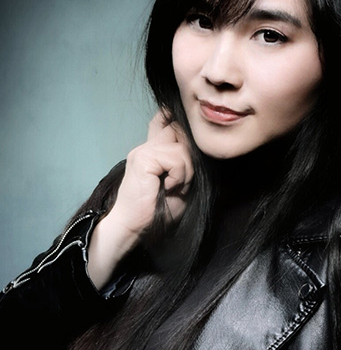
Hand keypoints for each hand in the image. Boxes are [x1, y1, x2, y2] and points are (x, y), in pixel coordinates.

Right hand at [87, 111, 193, 288]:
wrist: (133, 228)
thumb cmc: (156, 212)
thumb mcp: (178, 184)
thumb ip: (184, 164)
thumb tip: (198, 146)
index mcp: (152, 152)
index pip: (164, 122)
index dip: (177, 122)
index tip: (189, 139)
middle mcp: (146, 147)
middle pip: (178, 129)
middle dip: (189, 154)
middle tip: (182, 180)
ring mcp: (143, 151)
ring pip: (182, 147)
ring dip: (186, 171)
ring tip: (175, 187)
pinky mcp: (143, 159)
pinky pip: (176, 159)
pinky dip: (179, 176)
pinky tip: (169, 188)